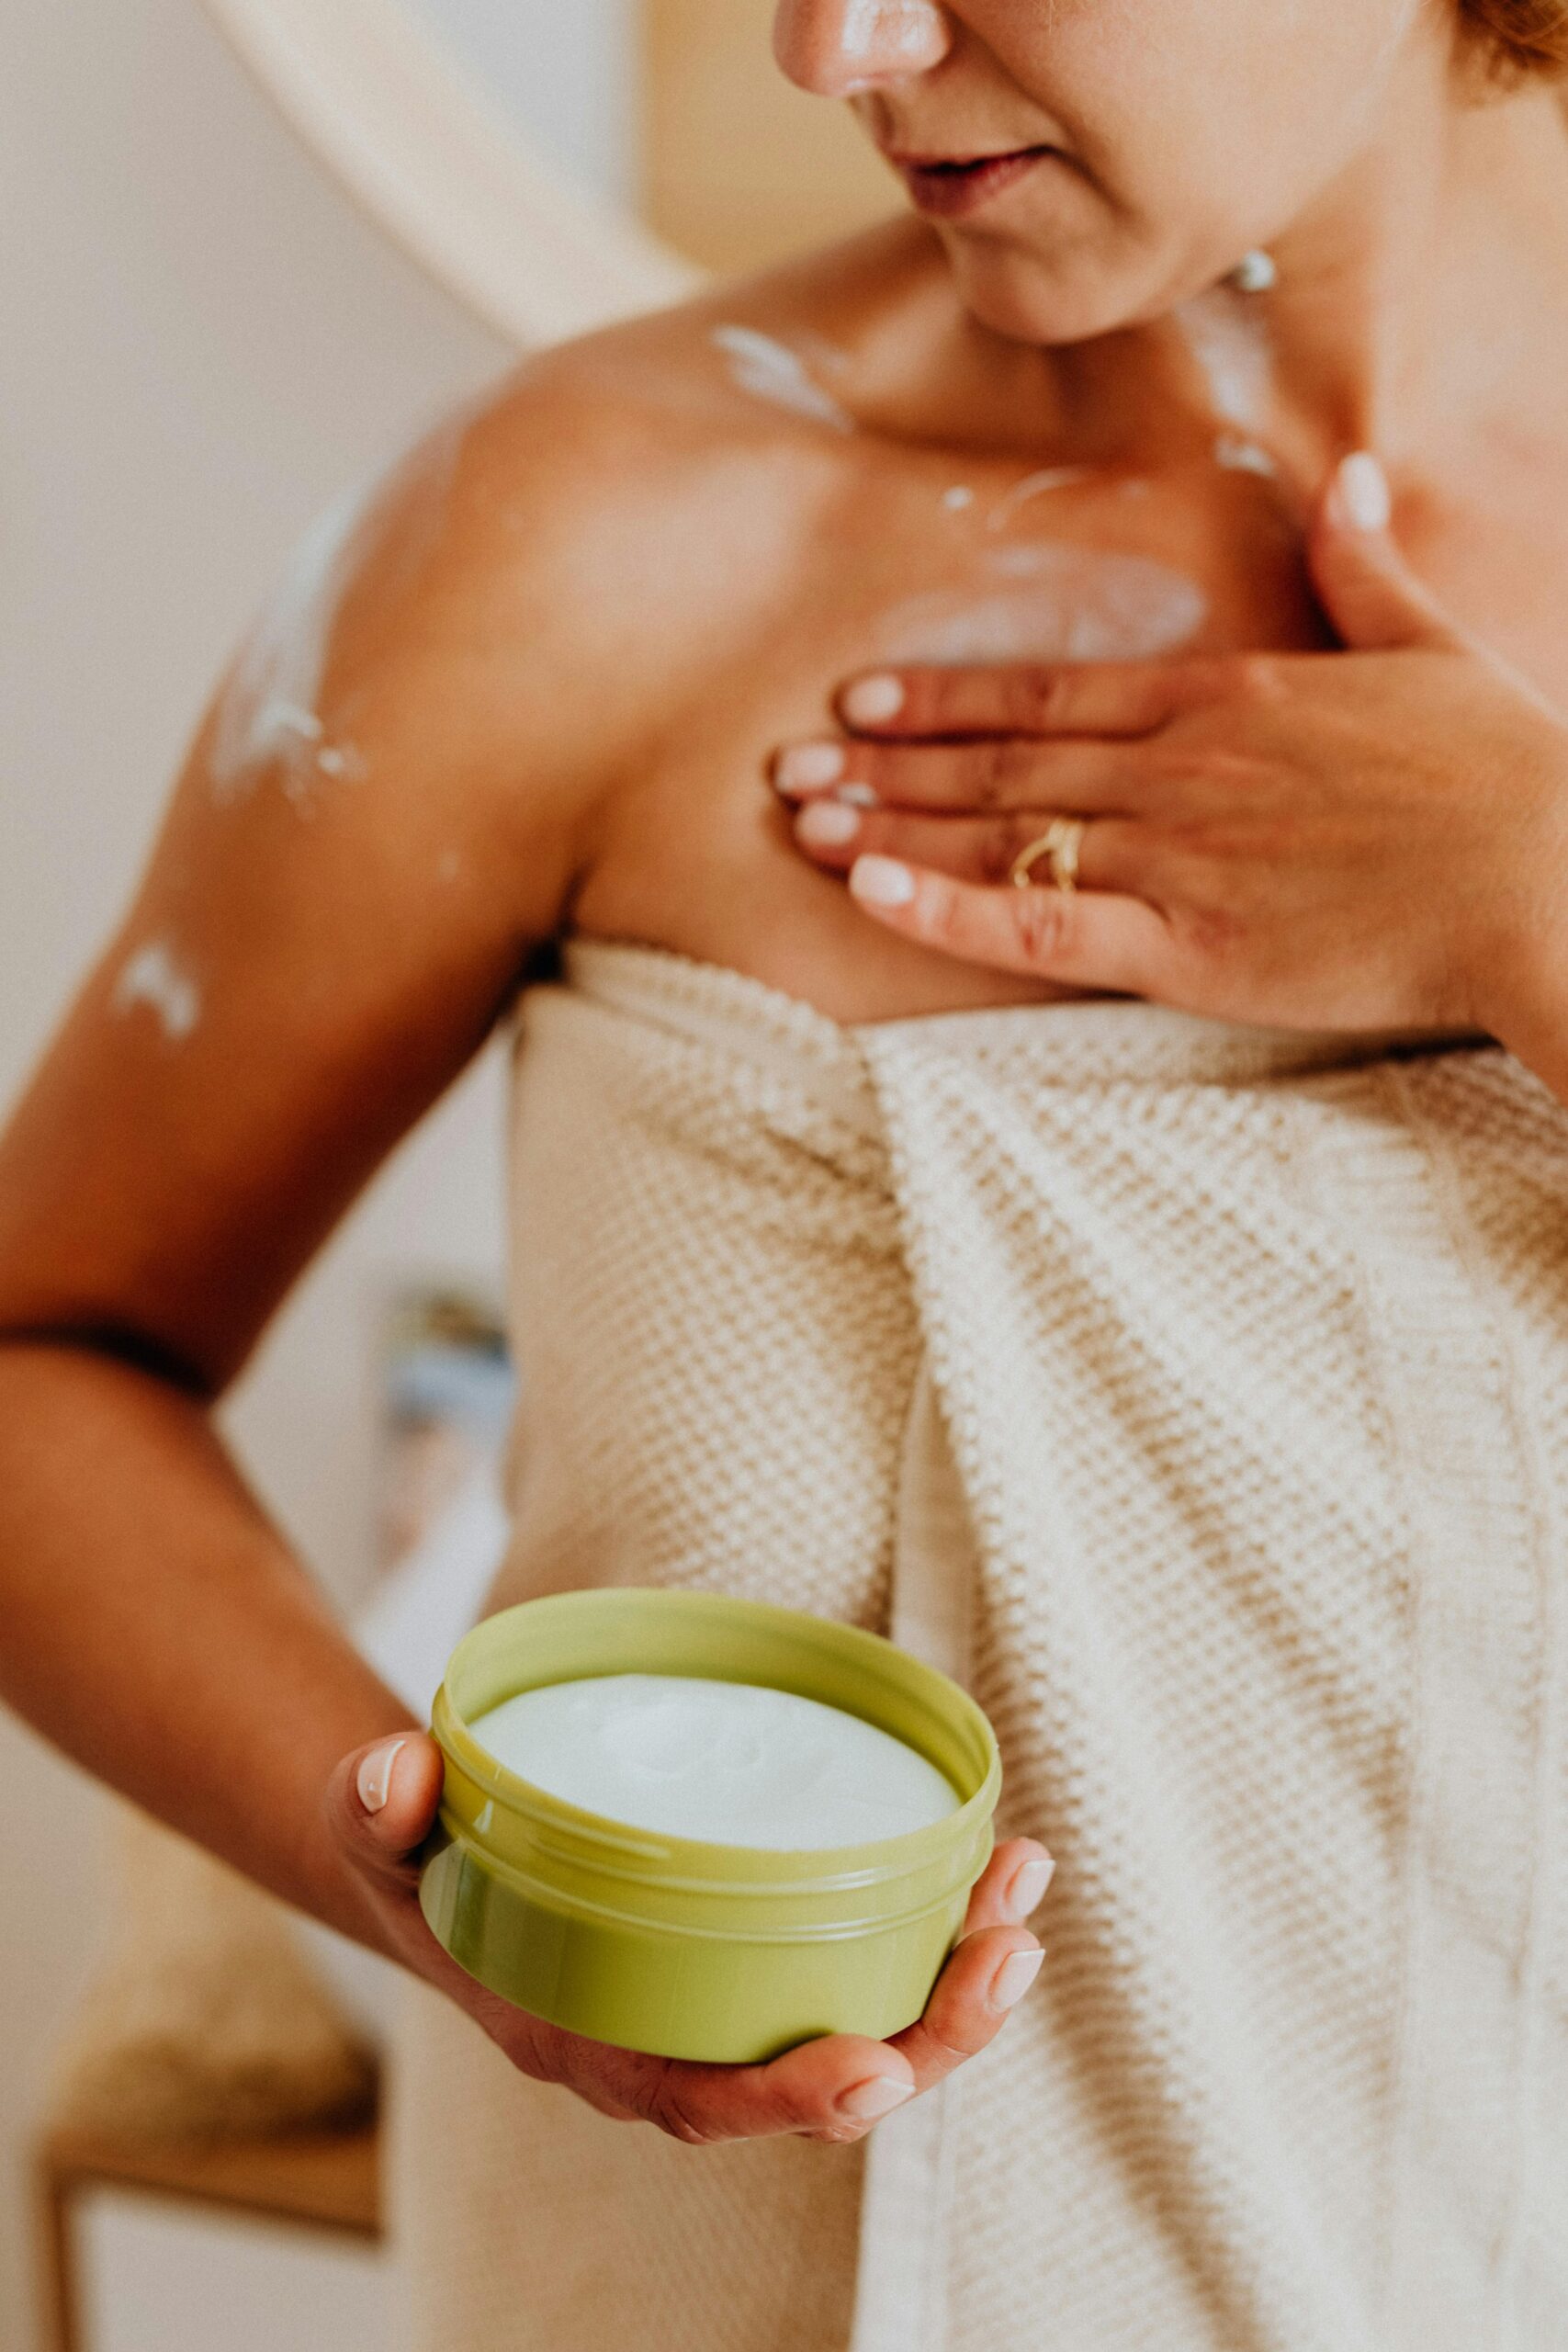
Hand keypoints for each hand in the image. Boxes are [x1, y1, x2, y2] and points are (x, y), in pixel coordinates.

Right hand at [327, 1732, 1051, 2145]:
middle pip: (816, 2077)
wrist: (434, 1854)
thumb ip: (380, 1806)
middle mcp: (668, 2039)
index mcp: (584, 2039)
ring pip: (863, 2022)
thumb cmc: (419, 1854)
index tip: (871, 2070)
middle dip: (927, 2037)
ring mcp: (720, 1998)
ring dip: (957, 1976)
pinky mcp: (756, 1948)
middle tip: (1003, 1957)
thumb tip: (396, 1775)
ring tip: (1024, 1891)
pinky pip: (861, 1961)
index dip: (785, 2100)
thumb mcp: (381, 1829)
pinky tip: (995, 1863)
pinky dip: (935, 1923)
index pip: (691, 2100)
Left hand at [776, 455, 1567, 1051]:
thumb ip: (1367, 568)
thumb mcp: (1432, 648)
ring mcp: (1173, 854)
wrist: (1545, 878)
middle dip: (884, 762)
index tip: (863, 696)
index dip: (946, 698)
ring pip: (998, 833)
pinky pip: (1041, 928)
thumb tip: (1349, 478)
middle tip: (785, 764)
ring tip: (801, 821)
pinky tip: (870, 892)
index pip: (1050, 694)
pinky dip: (947, 909)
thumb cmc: (1501, 776)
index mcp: (1224, 697)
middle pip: (999, 762)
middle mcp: (1177, 766)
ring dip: (890, 825)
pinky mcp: (1187, 946)